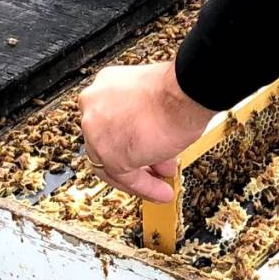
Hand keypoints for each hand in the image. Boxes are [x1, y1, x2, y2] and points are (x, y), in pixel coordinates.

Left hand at [80, 61, 214, 202]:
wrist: (185, 92)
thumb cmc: (176, 89)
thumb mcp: (151, 99)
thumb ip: (143, 120)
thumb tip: (151, 142)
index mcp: (104, 88)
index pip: (109, 123)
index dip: (129, 140)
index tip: (144, 149)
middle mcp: (94, 108)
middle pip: (109, 144)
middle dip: (135, 160)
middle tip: (155, 168)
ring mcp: (97, 132)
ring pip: (113, 164)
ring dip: (141, 176)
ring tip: (162, 183)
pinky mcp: (109, 155)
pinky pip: (126, 177)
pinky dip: (145, 186)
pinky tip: (161, 190)